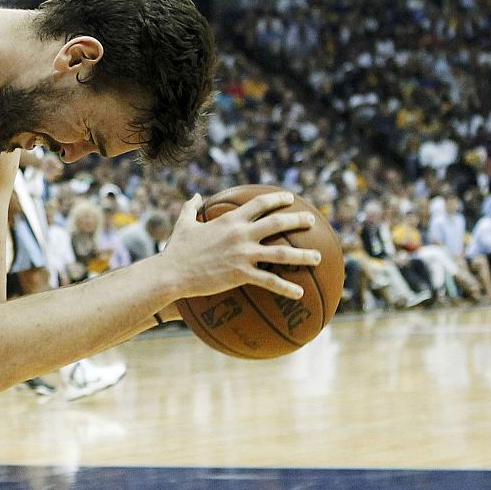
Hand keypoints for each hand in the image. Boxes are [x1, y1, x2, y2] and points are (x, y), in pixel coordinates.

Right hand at [161, 192, 322, 300]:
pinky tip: (300, 293)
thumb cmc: (176, 249)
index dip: (277, 199)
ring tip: (318, 257)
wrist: (172, 272)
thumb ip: (190, 208)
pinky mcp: (241, 274)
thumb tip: (193, 196)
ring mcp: (243, 254)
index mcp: (229, 221)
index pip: (259, 204)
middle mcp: (241, 234)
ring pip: (281, 253)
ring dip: (303, 255)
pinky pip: (270, 281)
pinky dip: (286, 287)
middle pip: (277, 223)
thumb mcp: (182, 224)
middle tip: (312, 221)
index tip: (289, 199)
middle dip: (298, 220)